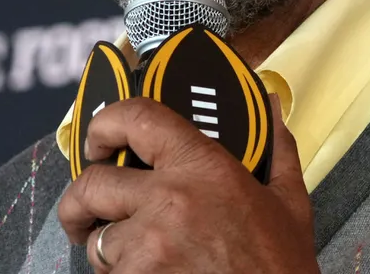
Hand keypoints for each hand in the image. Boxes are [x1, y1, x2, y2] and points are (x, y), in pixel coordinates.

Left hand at [57, 94, 318, 273]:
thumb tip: (270, 110)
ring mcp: (148, 245)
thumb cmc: (279, 266)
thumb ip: (276, 151)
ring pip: (100, 241)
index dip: (106, 123)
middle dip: (80, 201)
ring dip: (111, 250)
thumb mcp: (289, 202)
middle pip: (91, 185)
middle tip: (87, 212)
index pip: (136, 119)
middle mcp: (168, 200)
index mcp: (202, 167)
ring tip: (140, 256)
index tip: (98, 138)